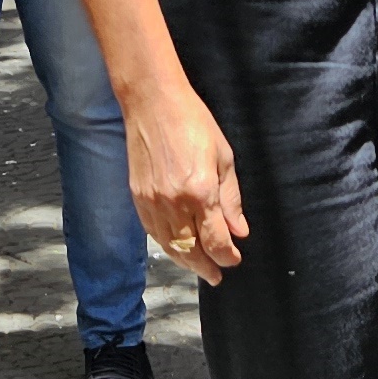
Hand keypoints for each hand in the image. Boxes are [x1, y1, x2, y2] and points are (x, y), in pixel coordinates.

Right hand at [126, 79, 247, 283]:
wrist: (152, 103)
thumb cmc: (192, 123)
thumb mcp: (223, 158)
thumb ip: (231, 199)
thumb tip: (239, 232)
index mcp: (200, 193)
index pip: (216, 242)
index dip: (227, 257)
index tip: (233, 259)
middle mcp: (175, 204)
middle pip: (192, 252)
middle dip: (207, 266)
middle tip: (216, 275)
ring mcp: (153, 203)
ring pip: (171, 247)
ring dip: (186, 261)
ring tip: (199, 267)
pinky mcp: (138, 198)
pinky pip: (154, 234)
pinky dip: (168, 246)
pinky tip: (178, 248)